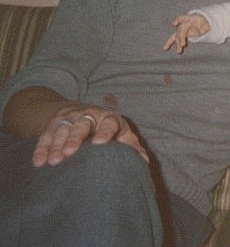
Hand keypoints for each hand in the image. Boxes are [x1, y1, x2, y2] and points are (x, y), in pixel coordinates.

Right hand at [32, 105, 148, 166]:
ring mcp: (70, 118)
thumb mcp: (120, 133)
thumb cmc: (107, 129)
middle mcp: (89, 115)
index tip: (99, 143)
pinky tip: (39, 162)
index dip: (105, 132)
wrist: (81, 112)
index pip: (109, 123)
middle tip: (69, 153)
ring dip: (57, 145)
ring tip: (54, 161)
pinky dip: (41, 148)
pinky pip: (46, 135)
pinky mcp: (54, 123)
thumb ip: (131, 146)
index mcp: (109, 118)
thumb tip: (144, 161)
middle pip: (82, 125)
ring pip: (62, 130)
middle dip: (75, 138)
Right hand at [163, 14, 209, 53]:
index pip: (183, 18)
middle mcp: (184, 23)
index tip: (174, 24)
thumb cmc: (203, 23)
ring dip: (178, 43)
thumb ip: (204, 28)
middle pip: (181, 30)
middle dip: (181, 37)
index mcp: (190, 19)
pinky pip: (174, 38)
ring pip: (178, 36)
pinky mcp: (180, 35)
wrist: (201, 23)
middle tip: (183, 44)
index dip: (178, 20)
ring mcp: (181, 29)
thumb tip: (202, 32)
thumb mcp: (205, 24)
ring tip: (178, 51)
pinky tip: (165, 48)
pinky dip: (169, 43)